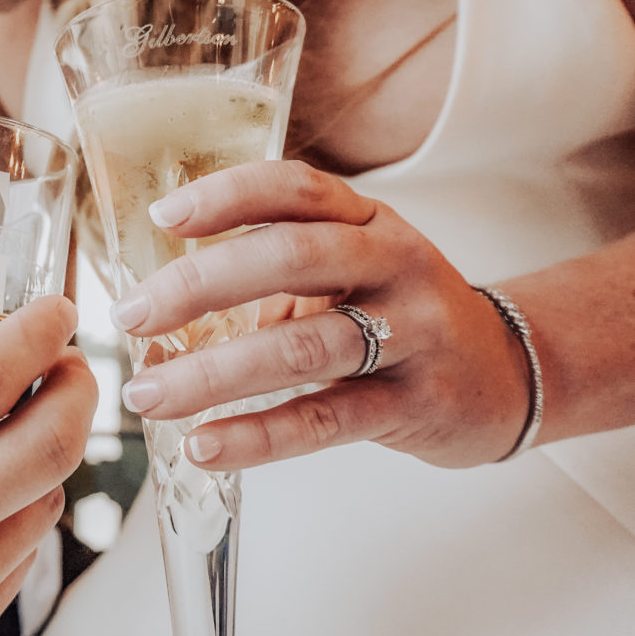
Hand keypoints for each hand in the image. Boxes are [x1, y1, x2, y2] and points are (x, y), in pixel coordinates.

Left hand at [113, 160, 531, 469]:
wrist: (505, 374)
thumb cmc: (398, 313)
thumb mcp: (349, 267)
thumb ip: (272, 271)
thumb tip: (159, 303)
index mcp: (367, 220)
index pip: (295, 189)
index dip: (227, 196)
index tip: (163, 216)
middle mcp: (394, 263)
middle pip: (290, 257)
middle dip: (198, 285)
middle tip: (129, 316)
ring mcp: (412, 333)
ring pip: (301, 347)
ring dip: (211, 374)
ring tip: (146, 395)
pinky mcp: (414, 403)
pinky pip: (324, 419)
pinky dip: (256, 436)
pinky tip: (204, 446)